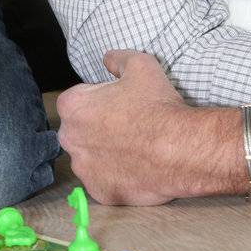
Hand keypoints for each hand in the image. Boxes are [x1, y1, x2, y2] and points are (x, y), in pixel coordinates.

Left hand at [55, 49, 189, 204]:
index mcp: (72, 106)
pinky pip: (104, 183)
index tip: (121, 105)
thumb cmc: (158, 106)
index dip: (101, 100)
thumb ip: (118, 59)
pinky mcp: (100, 192)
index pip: (78, 100)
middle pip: (79, 130)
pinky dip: (116, 178)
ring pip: (89, 158)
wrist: (181, 148)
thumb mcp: (141, 65)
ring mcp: (83, 168)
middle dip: (98, 128)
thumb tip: (108, 59)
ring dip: (105, 154)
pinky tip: (135, 169)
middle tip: (128, 127)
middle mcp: (69, 138)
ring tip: (134, 149)